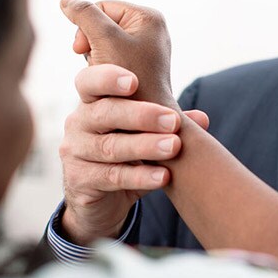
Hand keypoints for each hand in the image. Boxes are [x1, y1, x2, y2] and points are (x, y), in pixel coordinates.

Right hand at [59, 64, 207, 243]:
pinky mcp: (80, 181)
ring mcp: (75, 152)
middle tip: (173, 121)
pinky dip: (140, 176)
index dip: (108, 78)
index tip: (135, 81)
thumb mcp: (142, 135)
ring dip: (145, 146)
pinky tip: (163, 176)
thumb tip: (202, 119)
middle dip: (142, 115)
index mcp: (91, 102)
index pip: (89, 81)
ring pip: (111, 147)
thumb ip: (166, 123)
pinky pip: (112, 176)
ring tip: (174, 147)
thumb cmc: (124, 154)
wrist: (101, 200)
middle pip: (106, 113)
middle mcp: (77, 123)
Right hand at [60, 0, 173, 107]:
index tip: (83, 50)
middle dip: (93, 46)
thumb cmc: (133, 82)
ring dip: (98, 62)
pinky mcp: (139, 70)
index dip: (85, 28)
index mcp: (148, 18)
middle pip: (102, 28)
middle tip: (95, 63)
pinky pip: (110, 65)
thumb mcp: (106, 40)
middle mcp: (150, 31)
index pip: (101, 8)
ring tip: (108, 78)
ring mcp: (146, 51)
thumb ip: (85, 14)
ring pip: (104, 48)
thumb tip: (66, 0)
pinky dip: (105, 75)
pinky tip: (112, 89)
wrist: (150, 126)